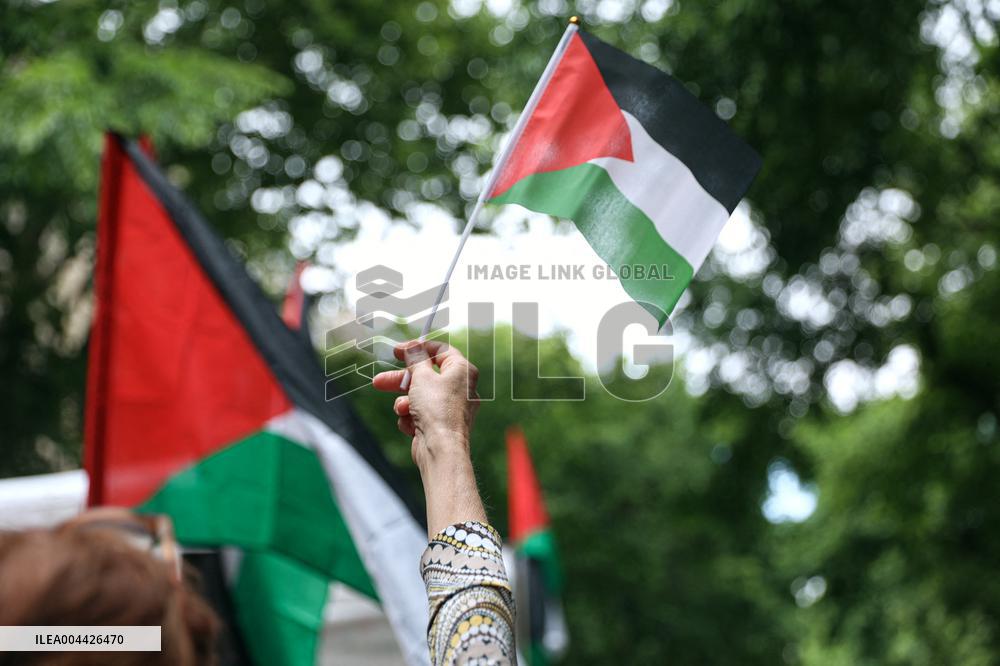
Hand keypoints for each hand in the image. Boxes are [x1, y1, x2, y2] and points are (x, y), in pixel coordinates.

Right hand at [373, 340, 479, 471]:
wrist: (440, 449)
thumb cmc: (437, 409)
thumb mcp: (422, 376)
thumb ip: (416, 358)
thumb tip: (413, 346)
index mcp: (462, 371)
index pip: (441, 351)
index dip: (418, 348)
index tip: (398, 350)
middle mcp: (460, 388)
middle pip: (425, 376)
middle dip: (400, 380)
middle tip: (380, 380)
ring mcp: (450, 408)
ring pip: (419, 397)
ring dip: (405, 402)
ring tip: (402, 409)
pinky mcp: (440, 424)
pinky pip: (420, 414)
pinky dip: (412, 418)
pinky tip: (412, 425)